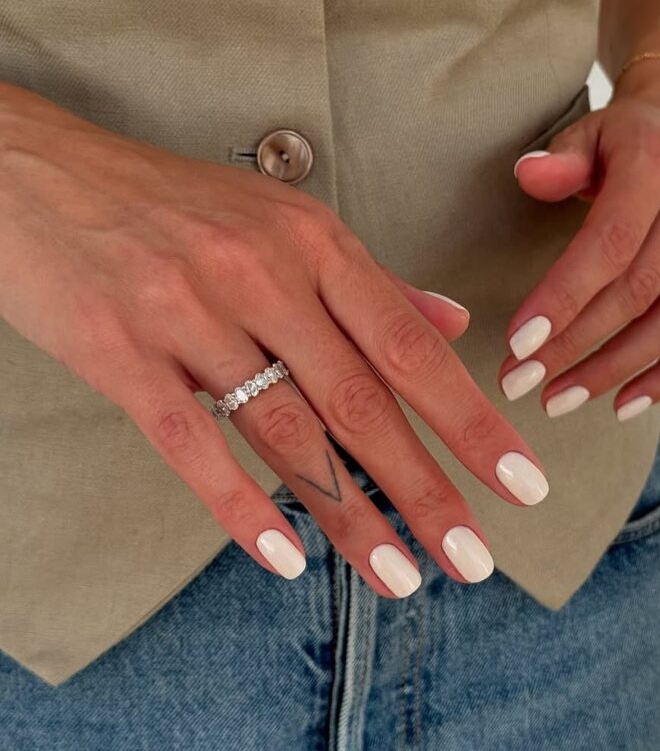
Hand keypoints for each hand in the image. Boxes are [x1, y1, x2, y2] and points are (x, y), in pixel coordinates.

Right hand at [0, 83, 549, 597]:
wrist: (37, 173)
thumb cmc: (169, 202)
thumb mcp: (281, 221)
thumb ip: (371, 280)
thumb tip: (452, 320)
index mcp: (312, 241)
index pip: (410, 346)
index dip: (471, 419)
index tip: (522, 481)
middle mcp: (261, 275)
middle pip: (361, 400)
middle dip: (427, 488)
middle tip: (475, 560)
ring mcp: (188, 313)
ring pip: (285, 431)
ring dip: (349, 515)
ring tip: (400, 578)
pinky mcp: (118, 350)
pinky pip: (189, 441)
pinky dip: (237, 506)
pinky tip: (284, 558)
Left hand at [499, 63, 659, 418]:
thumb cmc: (626, 137)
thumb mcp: (588, 132)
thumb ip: (558, 160)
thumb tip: (528, 176)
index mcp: (659, 162)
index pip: (609, 244)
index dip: (563, 298)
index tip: (518, 344)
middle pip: (639, 291)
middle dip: (575, 346)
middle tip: (521, 381)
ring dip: (615, 370)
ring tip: (560, 399)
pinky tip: (622, 402)